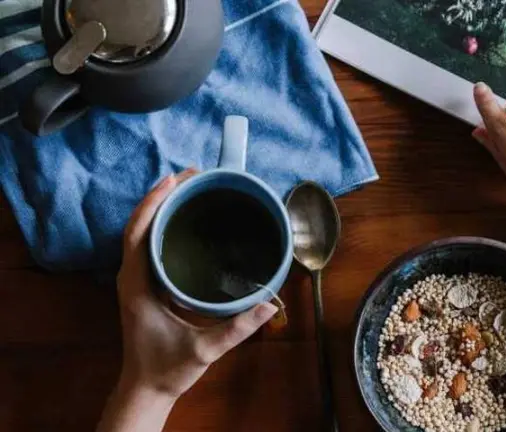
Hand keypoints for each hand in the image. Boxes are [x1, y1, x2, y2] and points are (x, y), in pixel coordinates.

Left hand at [116, 169, 277, 397]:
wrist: (146, 388)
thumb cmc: (168, 368)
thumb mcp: (204, 349)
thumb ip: (237, 328)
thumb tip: (270, 305)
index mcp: (137, 285)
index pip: (138, 232)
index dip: (154, 202)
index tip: (175, 179)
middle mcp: (131, 276)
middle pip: (139, 224)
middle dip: (161, 196)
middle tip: (192, 175)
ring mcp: (136, 279)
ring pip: (142, 232)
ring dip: (161, 207)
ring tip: (189, 188)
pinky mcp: (144, 284)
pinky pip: (149, 244)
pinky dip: (163, 224)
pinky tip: (185, 219)